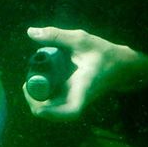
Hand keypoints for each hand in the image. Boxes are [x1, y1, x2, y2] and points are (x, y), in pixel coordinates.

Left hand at [23, 26, 147, 120]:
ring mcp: (75, 99)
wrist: (122, 64)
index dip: (53, 114)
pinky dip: (44, 95)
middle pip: (55, 113)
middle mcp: (79, 98)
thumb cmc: (104, 53)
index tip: (38, 108)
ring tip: (28, 83)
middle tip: (25, 84)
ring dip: (38, 100)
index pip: (71, 111)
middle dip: (36, 103)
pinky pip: (55, 103)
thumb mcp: (81, 40)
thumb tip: (30, 32)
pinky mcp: (73, 97)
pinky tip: (37, 81)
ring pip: (53, 110)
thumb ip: (56, 35)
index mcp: (84, 88)